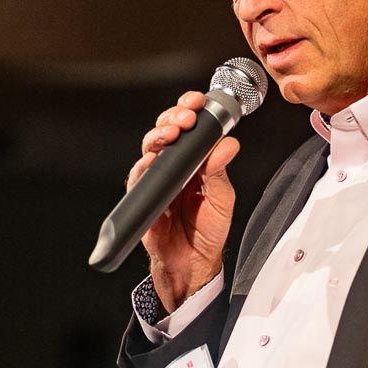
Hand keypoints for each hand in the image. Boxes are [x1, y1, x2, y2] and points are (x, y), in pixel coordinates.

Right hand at [128, 90, 238, 310]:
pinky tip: (153, 159)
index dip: (190, 110)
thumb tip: (228, 144)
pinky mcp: (143, 197)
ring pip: (150, 148)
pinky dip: (144, 166)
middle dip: (173, 117)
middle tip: (186, 116)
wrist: (193, 265)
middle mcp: (173, 167)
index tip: (198, 102)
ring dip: (159, 135)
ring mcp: (156, 180)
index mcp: (194, 162)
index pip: (189, 128)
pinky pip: (138, 177)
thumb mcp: (222, 199)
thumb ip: (221, 171)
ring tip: (172, 132)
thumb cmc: (207, 232)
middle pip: (166, 130)